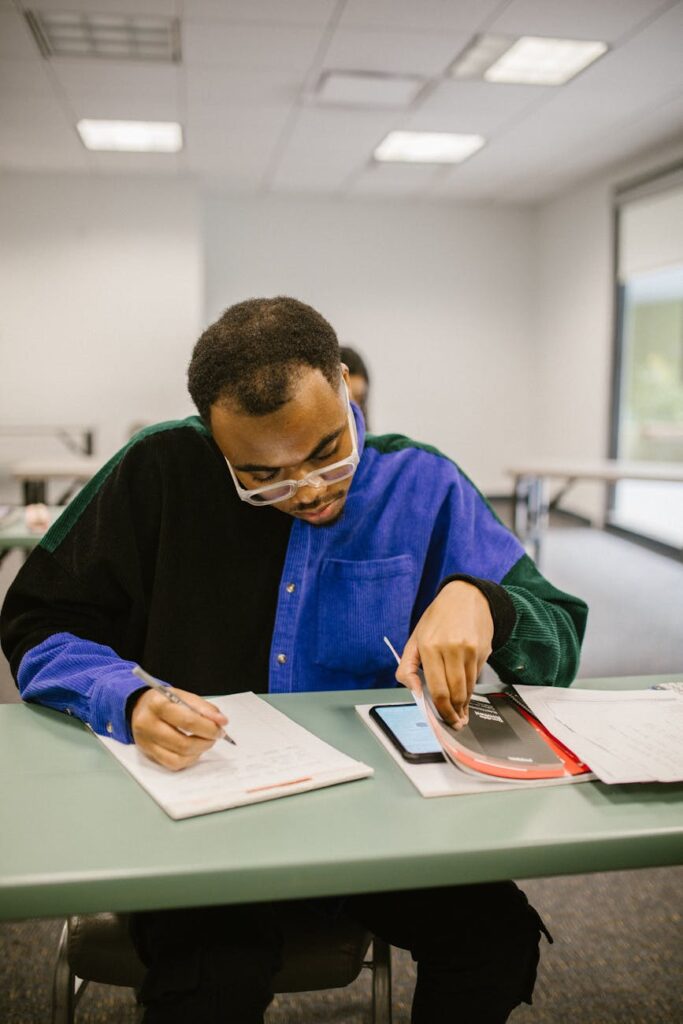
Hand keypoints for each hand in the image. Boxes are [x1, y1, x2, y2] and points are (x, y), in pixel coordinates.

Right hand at [131, 686, 228, 770]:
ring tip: (205, 741)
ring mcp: (146, 742)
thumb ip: (203, 707)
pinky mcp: (149, 754)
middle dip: (206, 741)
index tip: (222, 726)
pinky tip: (193, 749)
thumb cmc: (165, 701)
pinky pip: (173, 764)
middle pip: (184, 743)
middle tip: (216, 735)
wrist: (140, 707)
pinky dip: (189, 759)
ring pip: (180, 756)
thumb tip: (221, 721)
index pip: (187, 721)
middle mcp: (148, 724)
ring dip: (200, 750)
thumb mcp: (183, 696)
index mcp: (157, 704)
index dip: (208, 727)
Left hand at [395, 581, 493, 728]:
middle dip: (454, 712)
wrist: (466, 595)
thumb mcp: (415, 638)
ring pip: (468, 688)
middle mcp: (450, 648)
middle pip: (455, 693)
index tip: (444, 720)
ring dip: (464, 703)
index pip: (437, 689)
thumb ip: (408, 667)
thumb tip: (413, 691)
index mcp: (429, 646)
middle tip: (455, 722)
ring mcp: (469, 649)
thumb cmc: (438, 618)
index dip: (442, 710)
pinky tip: (467, 692)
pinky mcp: (483, 649)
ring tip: (461, 712)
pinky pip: (477, 676)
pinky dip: (471, 688)